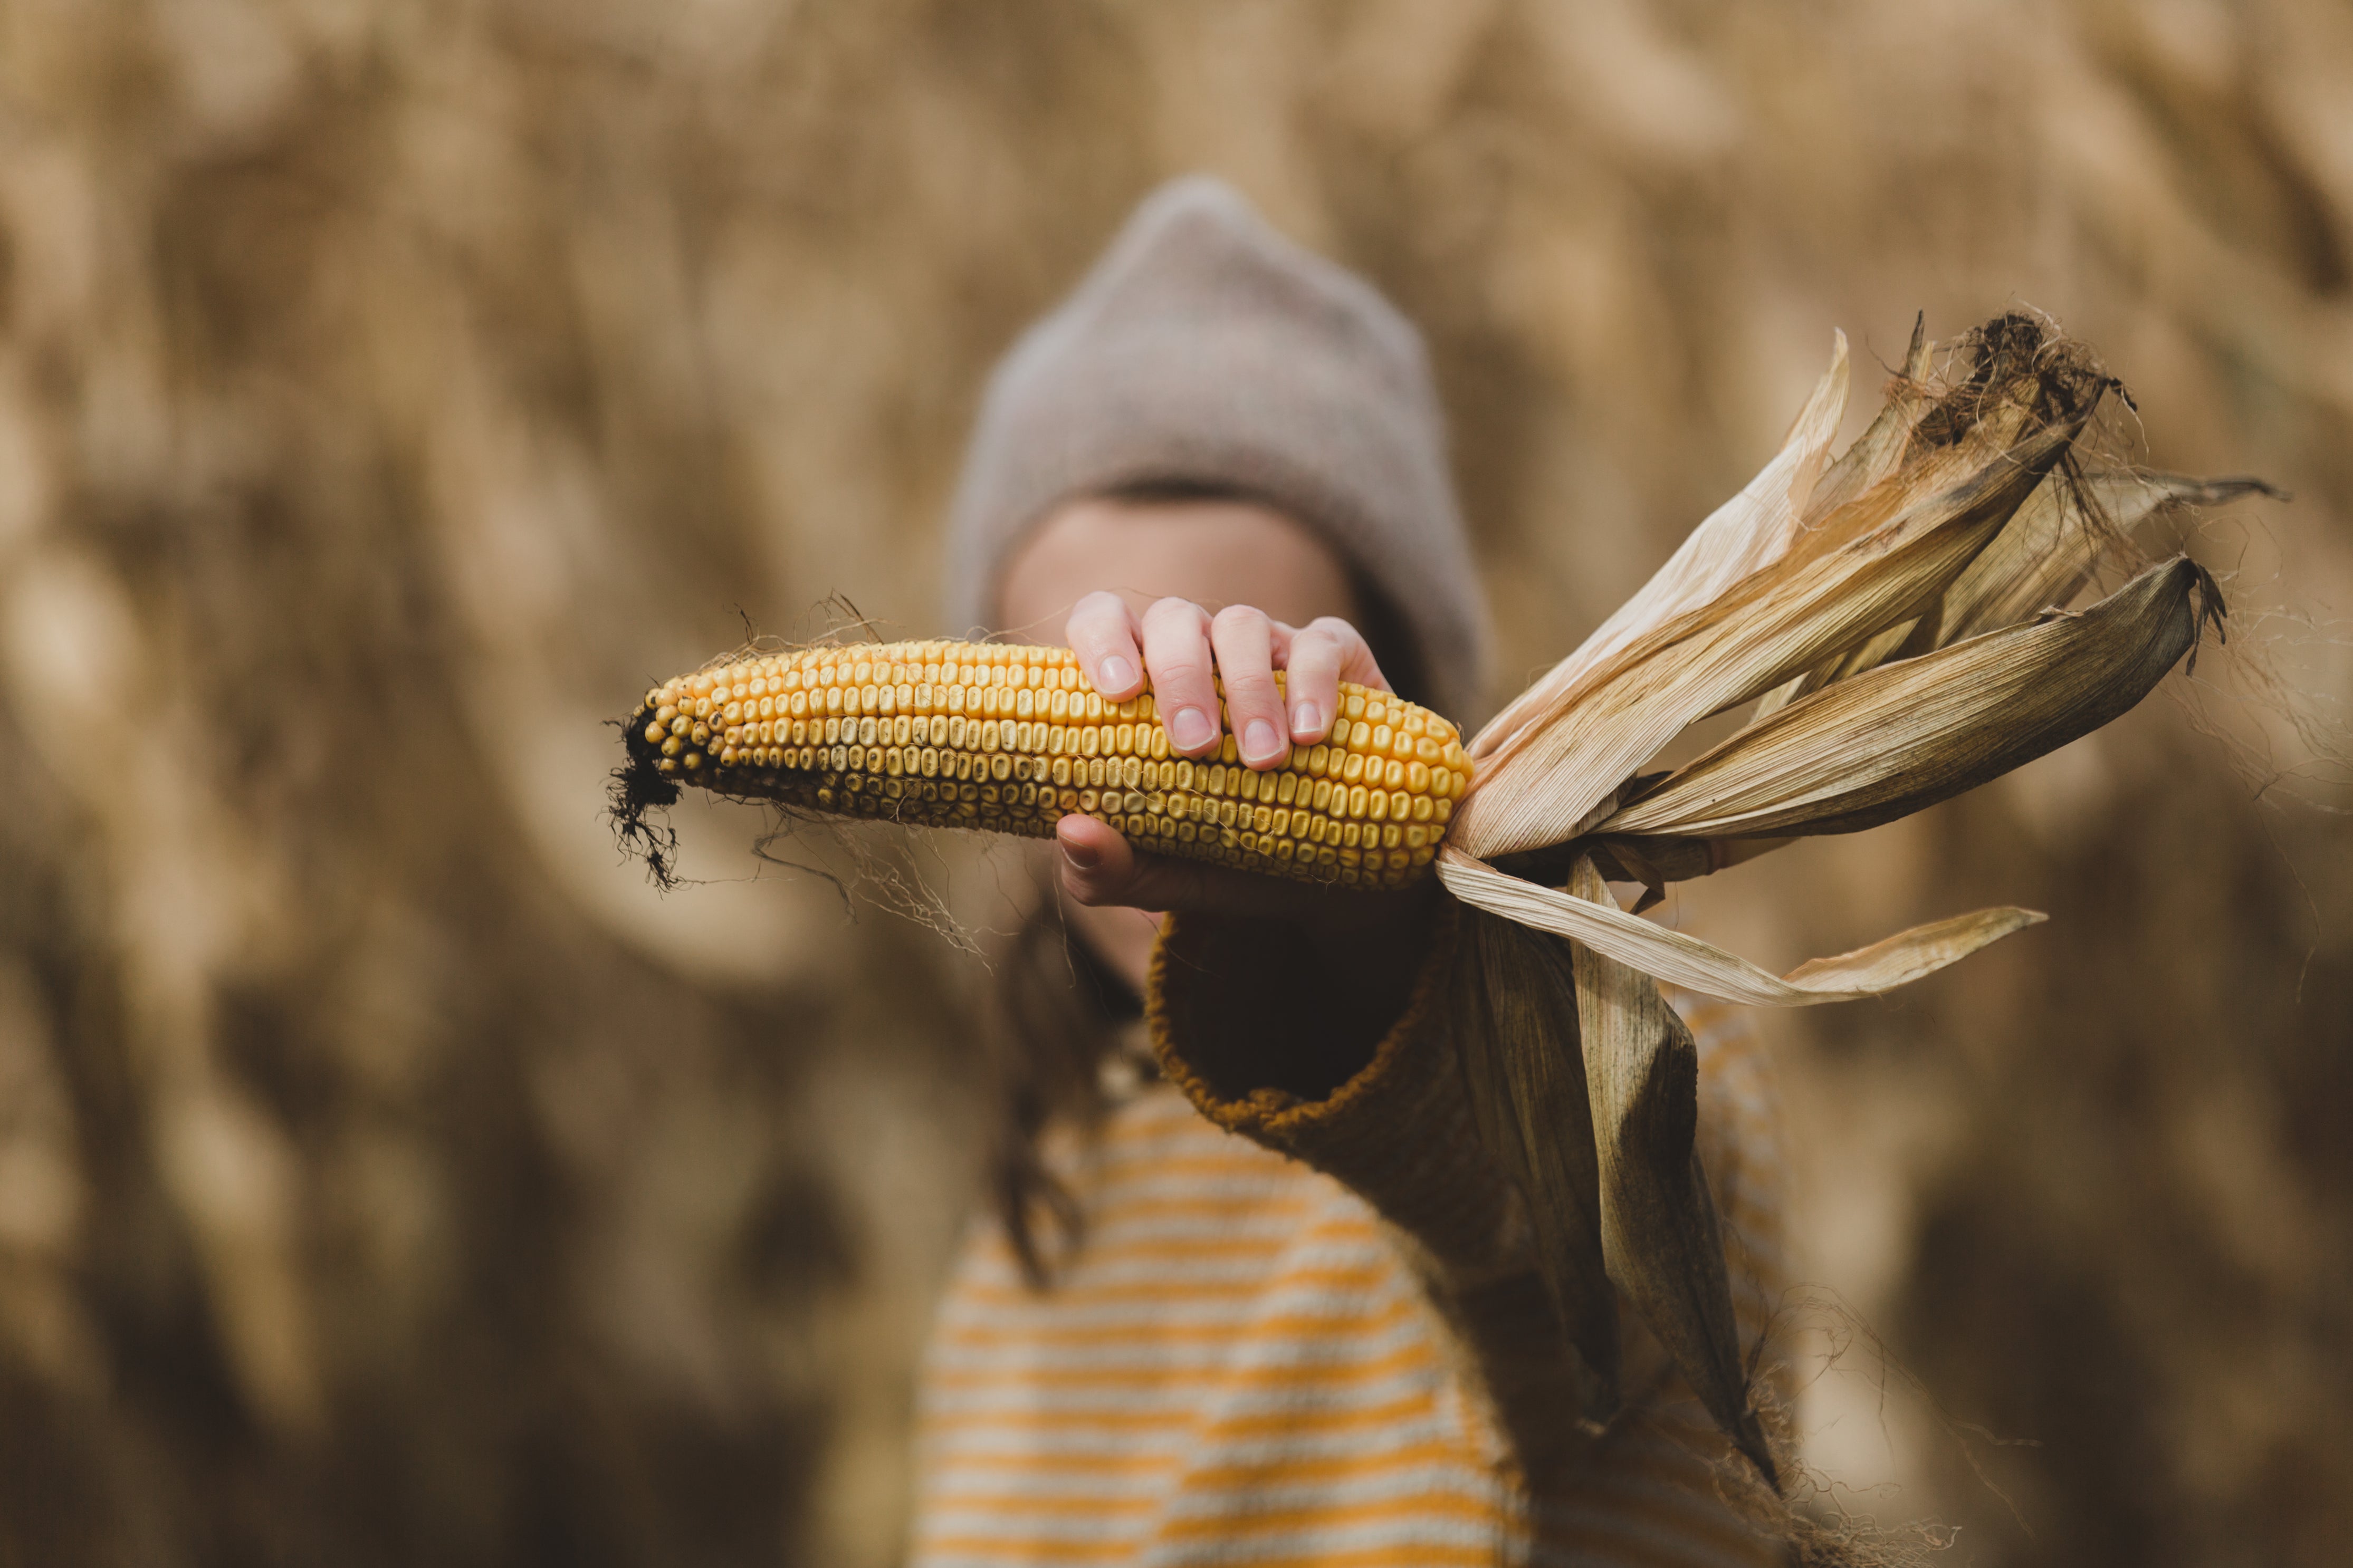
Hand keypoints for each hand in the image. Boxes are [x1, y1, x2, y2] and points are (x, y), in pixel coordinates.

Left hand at [1050, 594, 1434, 993]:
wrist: (1320, 882)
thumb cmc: (1218, 861)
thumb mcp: (1157, 875)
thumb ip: (1102, 869)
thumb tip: (1072, 832)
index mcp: (1140, 684)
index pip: (1103, 621)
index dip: (1103, 638)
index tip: (1118, 693)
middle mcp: (1199, 652)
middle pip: (1173, 618)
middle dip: (1179, 674)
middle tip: (1195, 746)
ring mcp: (1266, 648)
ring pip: (1242, 624)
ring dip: (1247, 689)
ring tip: (1263, 760)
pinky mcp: (1332, 658)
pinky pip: (1319, 644)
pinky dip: (1312, 683)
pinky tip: (1311, 735)